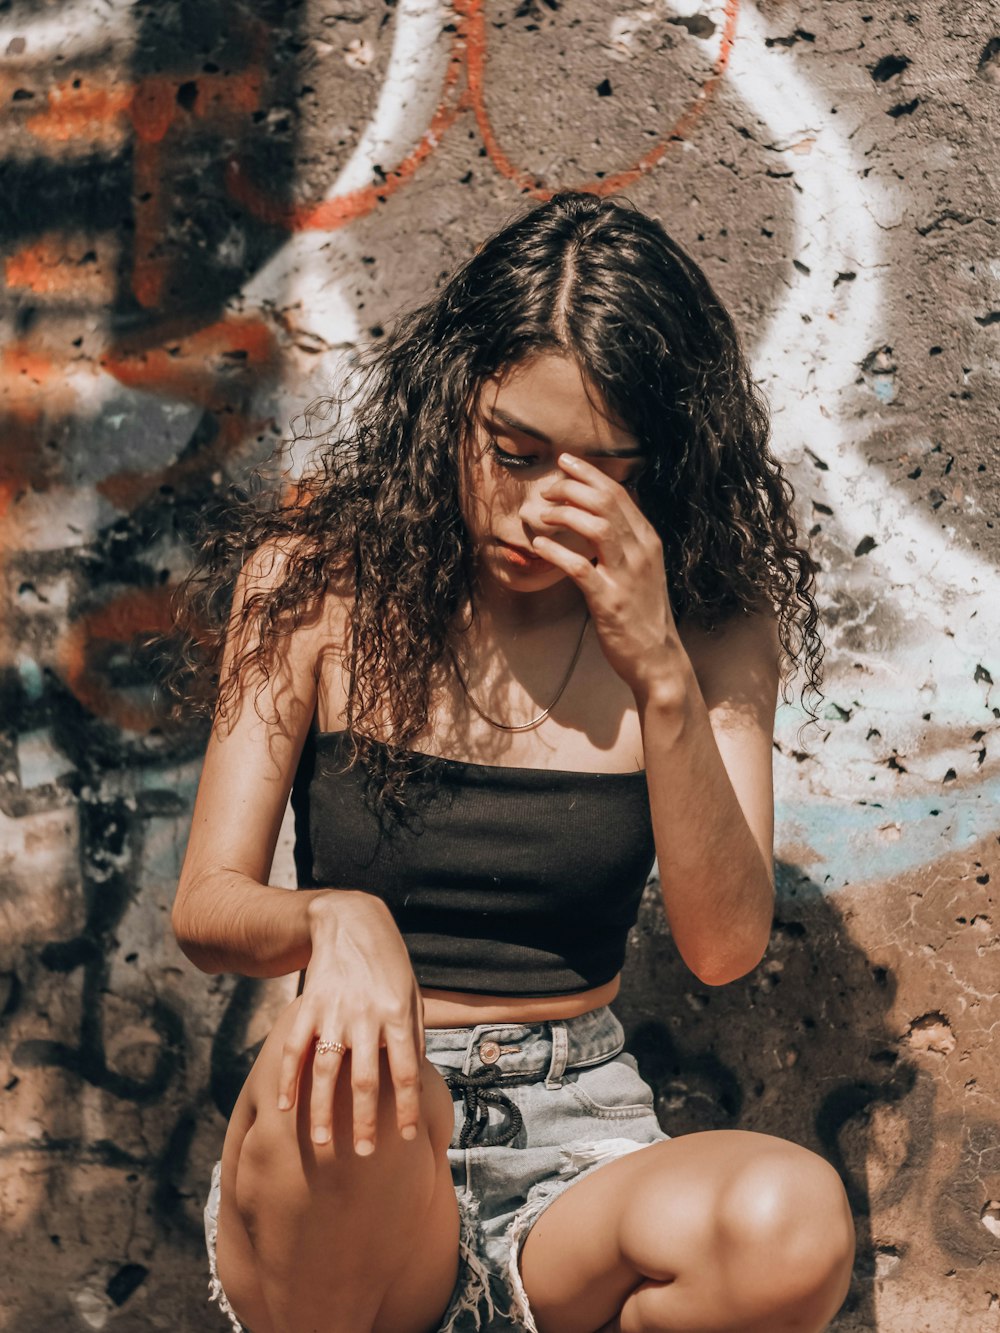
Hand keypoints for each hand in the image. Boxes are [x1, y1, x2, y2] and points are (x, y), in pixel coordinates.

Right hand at [276, 891, 424, 1153]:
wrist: (349, 919)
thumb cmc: (387, 964)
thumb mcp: (410, 993)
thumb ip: (411, 1034)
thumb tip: (416, 1079)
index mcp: (397, 1013)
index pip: (406, 1070)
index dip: (408, 1106)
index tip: (407, 1137)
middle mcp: (366, 1015)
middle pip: (365, 1079)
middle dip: (364, 1121)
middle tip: (362, 1154)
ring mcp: (333, 1011)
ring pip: (326, 1071)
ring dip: (322, 1111)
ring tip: (320, 1145)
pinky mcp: (308, 1006)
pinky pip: (294, 1048)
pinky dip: (288, 1079)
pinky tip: (285, 1108)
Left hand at [531, 454, 683, 697]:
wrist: (658, 658)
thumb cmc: (643, 613)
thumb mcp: (640, 569)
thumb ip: (623, 541)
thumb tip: (596, 515)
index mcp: (648, 541)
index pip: (619, 494)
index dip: (590, 474)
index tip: (565, 461)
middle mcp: (641, 553)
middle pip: (607, 503)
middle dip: (573, 487)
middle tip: (547, 488)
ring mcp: (627, 577)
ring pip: (598, 527)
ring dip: (565, 514)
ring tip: (540, 513)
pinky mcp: (609, 602)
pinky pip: (580, 568)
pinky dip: (557, 552)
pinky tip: (538, 545)